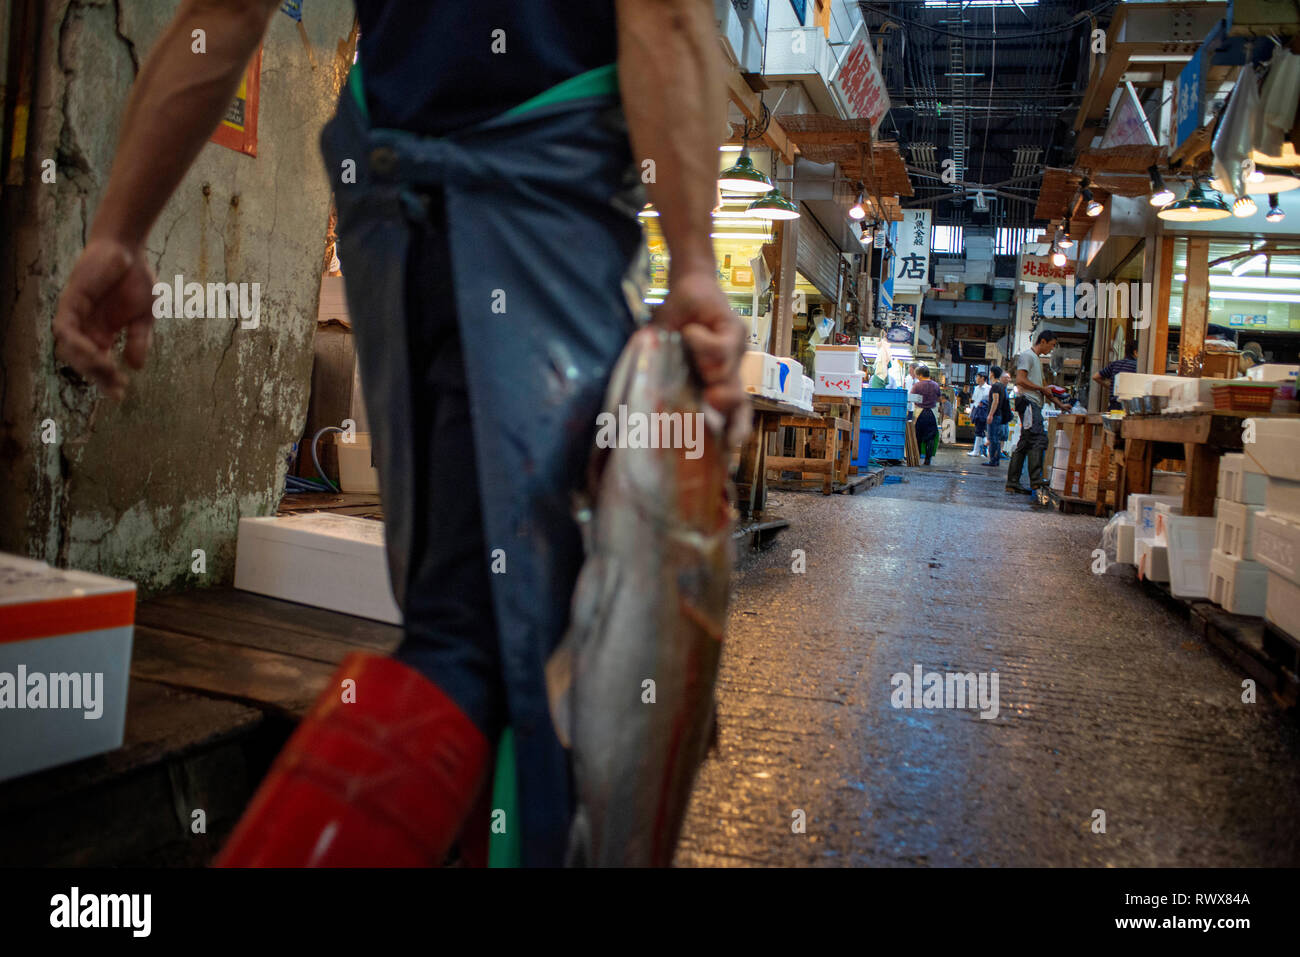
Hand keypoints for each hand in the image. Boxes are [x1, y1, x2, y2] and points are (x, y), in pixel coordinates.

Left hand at [52, 238, 156, 400]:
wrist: (129, 249)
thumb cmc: (136, 278)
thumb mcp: (145, 317)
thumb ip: (139, 341)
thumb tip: (137, 367)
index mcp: (103, 333)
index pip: (100, 363)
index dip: (108, 381)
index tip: (121, 394)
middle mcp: (86, 328)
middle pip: (83, 362)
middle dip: (99, 377)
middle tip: (117, 386)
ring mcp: (76, 316)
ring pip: (69, 350)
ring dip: (87, 364)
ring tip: (108, 370)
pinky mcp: (69, 302)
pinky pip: (64, 329)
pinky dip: (76, 343)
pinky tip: (95, 351)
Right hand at [652, 270, 748, 438]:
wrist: (685, 286)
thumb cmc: (671, 324)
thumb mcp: (659, 356)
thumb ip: (657, 380)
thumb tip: (635, 411)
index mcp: (712, 384)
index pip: (729, 417)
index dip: (728, 434)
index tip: (723, 452)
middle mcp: (729, 373)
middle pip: (739, 405)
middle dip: (726, 413)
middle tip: (710, 407)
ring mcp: (737, 354)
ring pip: (725, 376)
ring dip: (705, 367)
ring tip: (687, 347)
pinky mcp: (736, 333)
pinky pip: (719, 348)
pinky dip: (699, 341)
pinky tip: (690, 331)